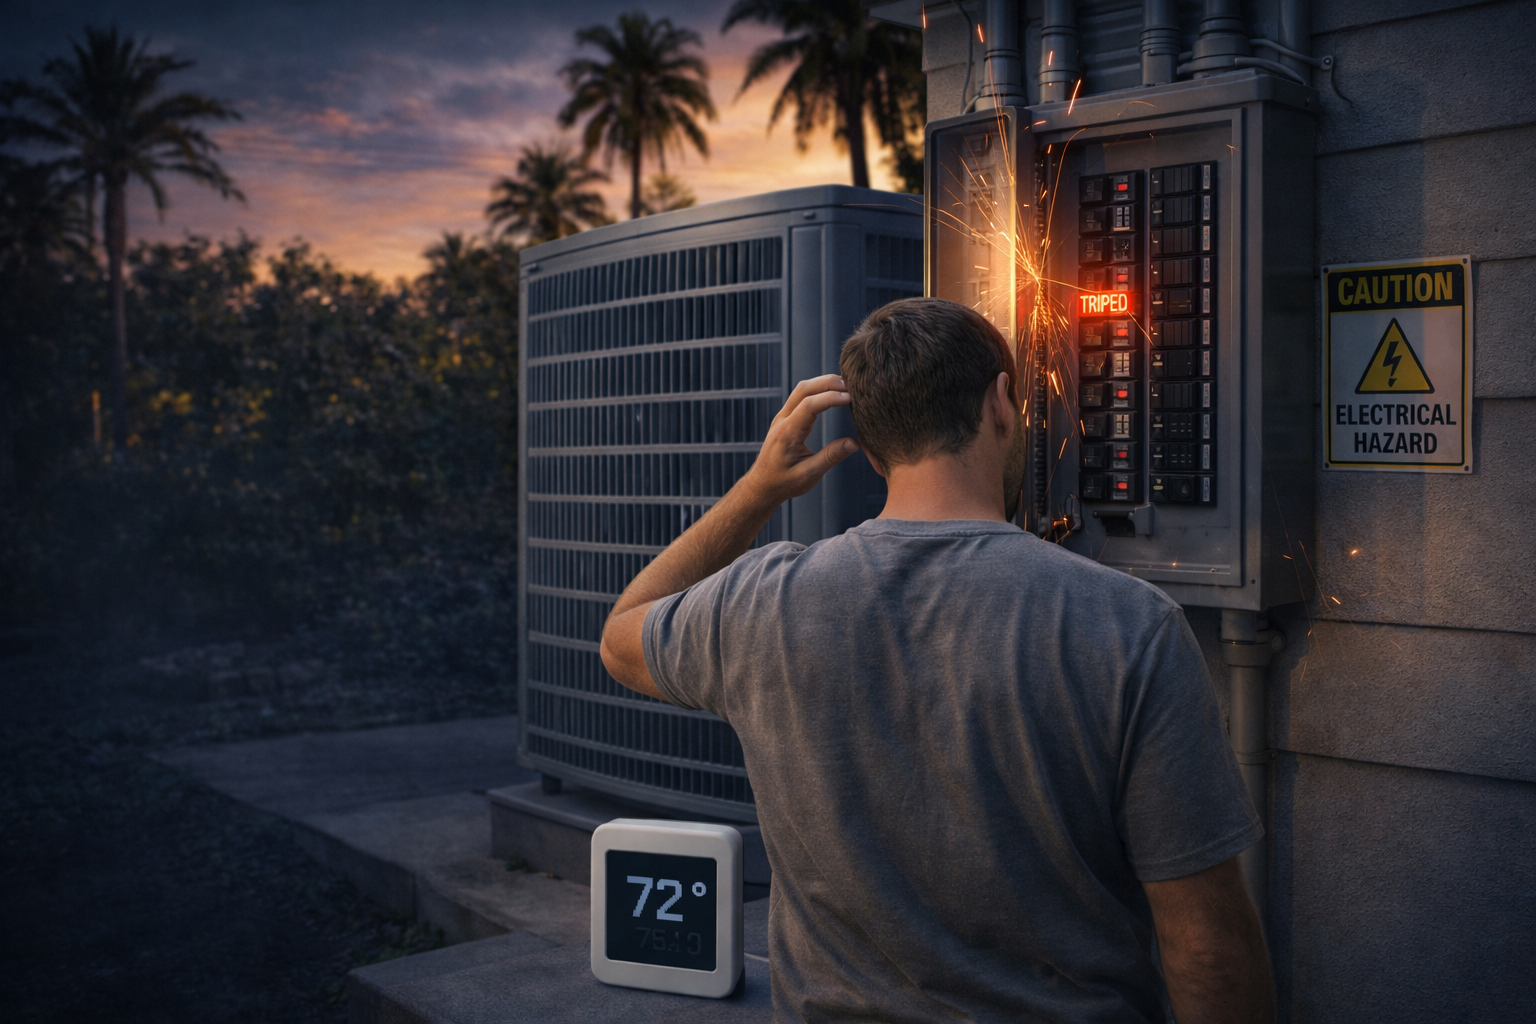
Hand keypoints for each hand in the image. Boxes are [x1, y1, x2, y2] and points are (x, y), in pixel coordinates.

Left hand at [742, 374, 859, 505]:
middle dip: (827, 382)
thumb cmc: (783, 483)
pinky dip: (817, 390)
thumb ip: (831, 457)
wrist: (762, 486)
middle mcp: (782, 420)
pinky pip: (800, 397)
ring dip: (822, 383)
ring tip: (845, 386)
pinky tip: (831, 393)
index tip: (850, 398)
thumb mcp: (809, 474)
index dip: (830, 398)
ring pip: (801, 389)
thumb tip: (855, 443)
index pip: (809, 405)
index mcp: (787, 433)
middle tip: (851, 384)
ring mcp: (782, 418)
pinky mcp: (785, 419)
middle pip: (804, 389)